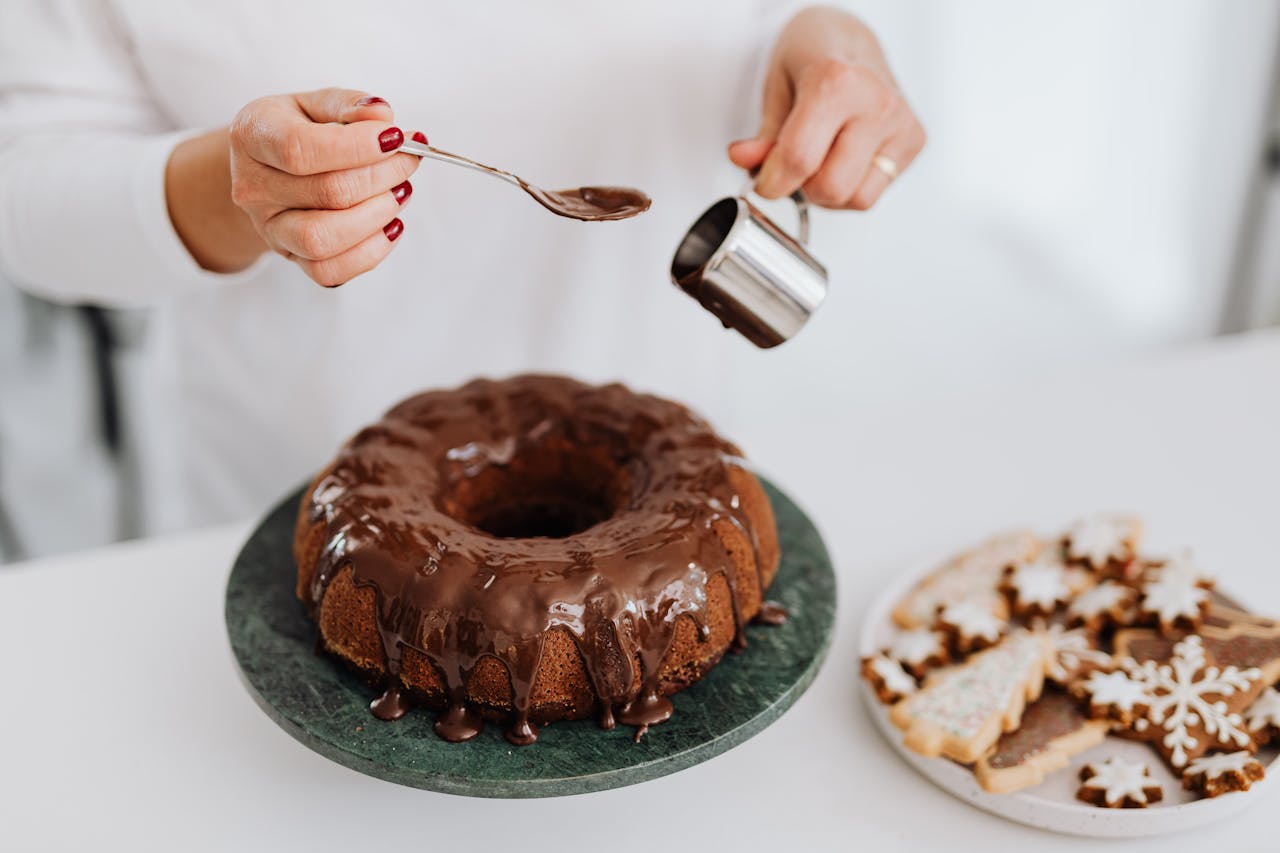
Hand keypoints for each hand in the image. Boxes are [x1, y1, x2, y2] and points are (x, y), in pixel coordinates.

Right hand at [219, 88, 421, 285]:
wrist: (269, 169)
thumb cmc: (297, 130)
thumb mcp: (315, 104)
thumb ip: (348, 105)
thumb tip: (382, 115)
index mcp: (253, 136)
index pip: (300, 149)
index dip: (356, 147)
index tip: (396, 138)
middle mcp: (253, 187)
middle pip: (327, 193)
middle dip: (382, 176)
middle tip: (408, 161)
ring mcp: (269, 227)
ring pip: (324, 239)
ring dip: (377, 216)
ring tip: (400, 192)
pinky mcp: (290, 257)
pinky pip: (329, 271)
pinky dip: (370, 252)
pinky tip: (390, 226)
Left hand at [728, 8, 924, 209]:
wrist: (849, 39)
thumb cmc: (811, 59)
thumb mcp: (776, 90)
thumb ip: (764, 135)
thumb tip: (746, 162)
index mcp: (838, 81)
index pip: (799, 159)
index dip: (772, 182)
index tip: (764, 181)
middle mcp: (877, 102)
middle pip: (831, 187)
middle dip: (802, 188)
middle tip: (793, 168)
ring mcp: (901, 122)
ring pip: (857, 199)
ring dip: (828, 195)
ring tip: (820, 162)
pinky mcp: (914, 141)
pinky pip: (873, 194)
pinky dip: (850, 191)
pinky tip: (843, 162)